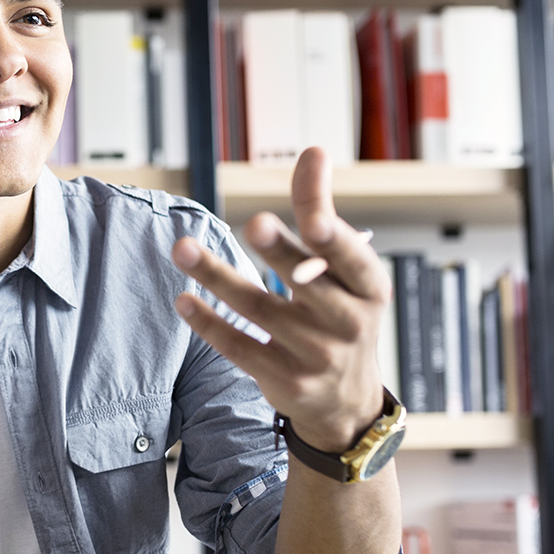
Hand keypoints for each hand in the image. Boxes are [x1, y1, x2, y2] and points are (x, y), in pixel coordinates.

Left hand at [171, 147, 390, 452]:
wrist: (345, 402)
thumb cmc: (341, 314)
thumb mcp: (346, 270)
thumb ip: (321, 211)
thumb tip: (313, 152)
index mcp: (370, 289)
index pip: (353, 259)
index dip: (335, 240)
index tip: (314, 218)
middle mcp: (348, 324)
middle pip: (307, 282)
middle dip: (280, 252)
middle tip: (253, 223)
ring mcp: (316, 357)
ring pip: (259, 310)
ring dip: (218, 277)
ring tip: (183, 249)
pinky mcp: (283, 381)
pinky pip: (239, 348)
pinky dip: (209, 323)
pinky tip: (184, 299)